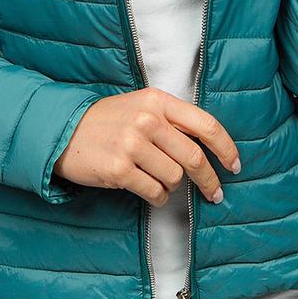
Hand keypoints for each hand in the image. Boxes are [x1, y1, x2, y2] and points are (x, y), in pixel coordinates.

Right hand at [53, 87, 241, 205]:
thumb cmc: (106, 122)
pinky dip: (157, 197)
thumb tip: (206, 148)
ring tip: (157, 181)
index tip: (234, 164)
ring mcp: (132, 145)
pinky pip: (154, 192)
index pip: (205, 125)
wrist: (63, 131)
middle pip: (193, 157)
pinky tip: (148, 190)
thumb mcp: (140, 107)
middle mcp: (146, 120)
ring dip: (172, 187)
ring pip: (175, 178)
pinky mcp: (119, 169)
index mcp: (157, 101)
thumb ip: (170, 121)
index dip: (225, 148)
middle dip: (209, 180)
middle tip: (214, 193)